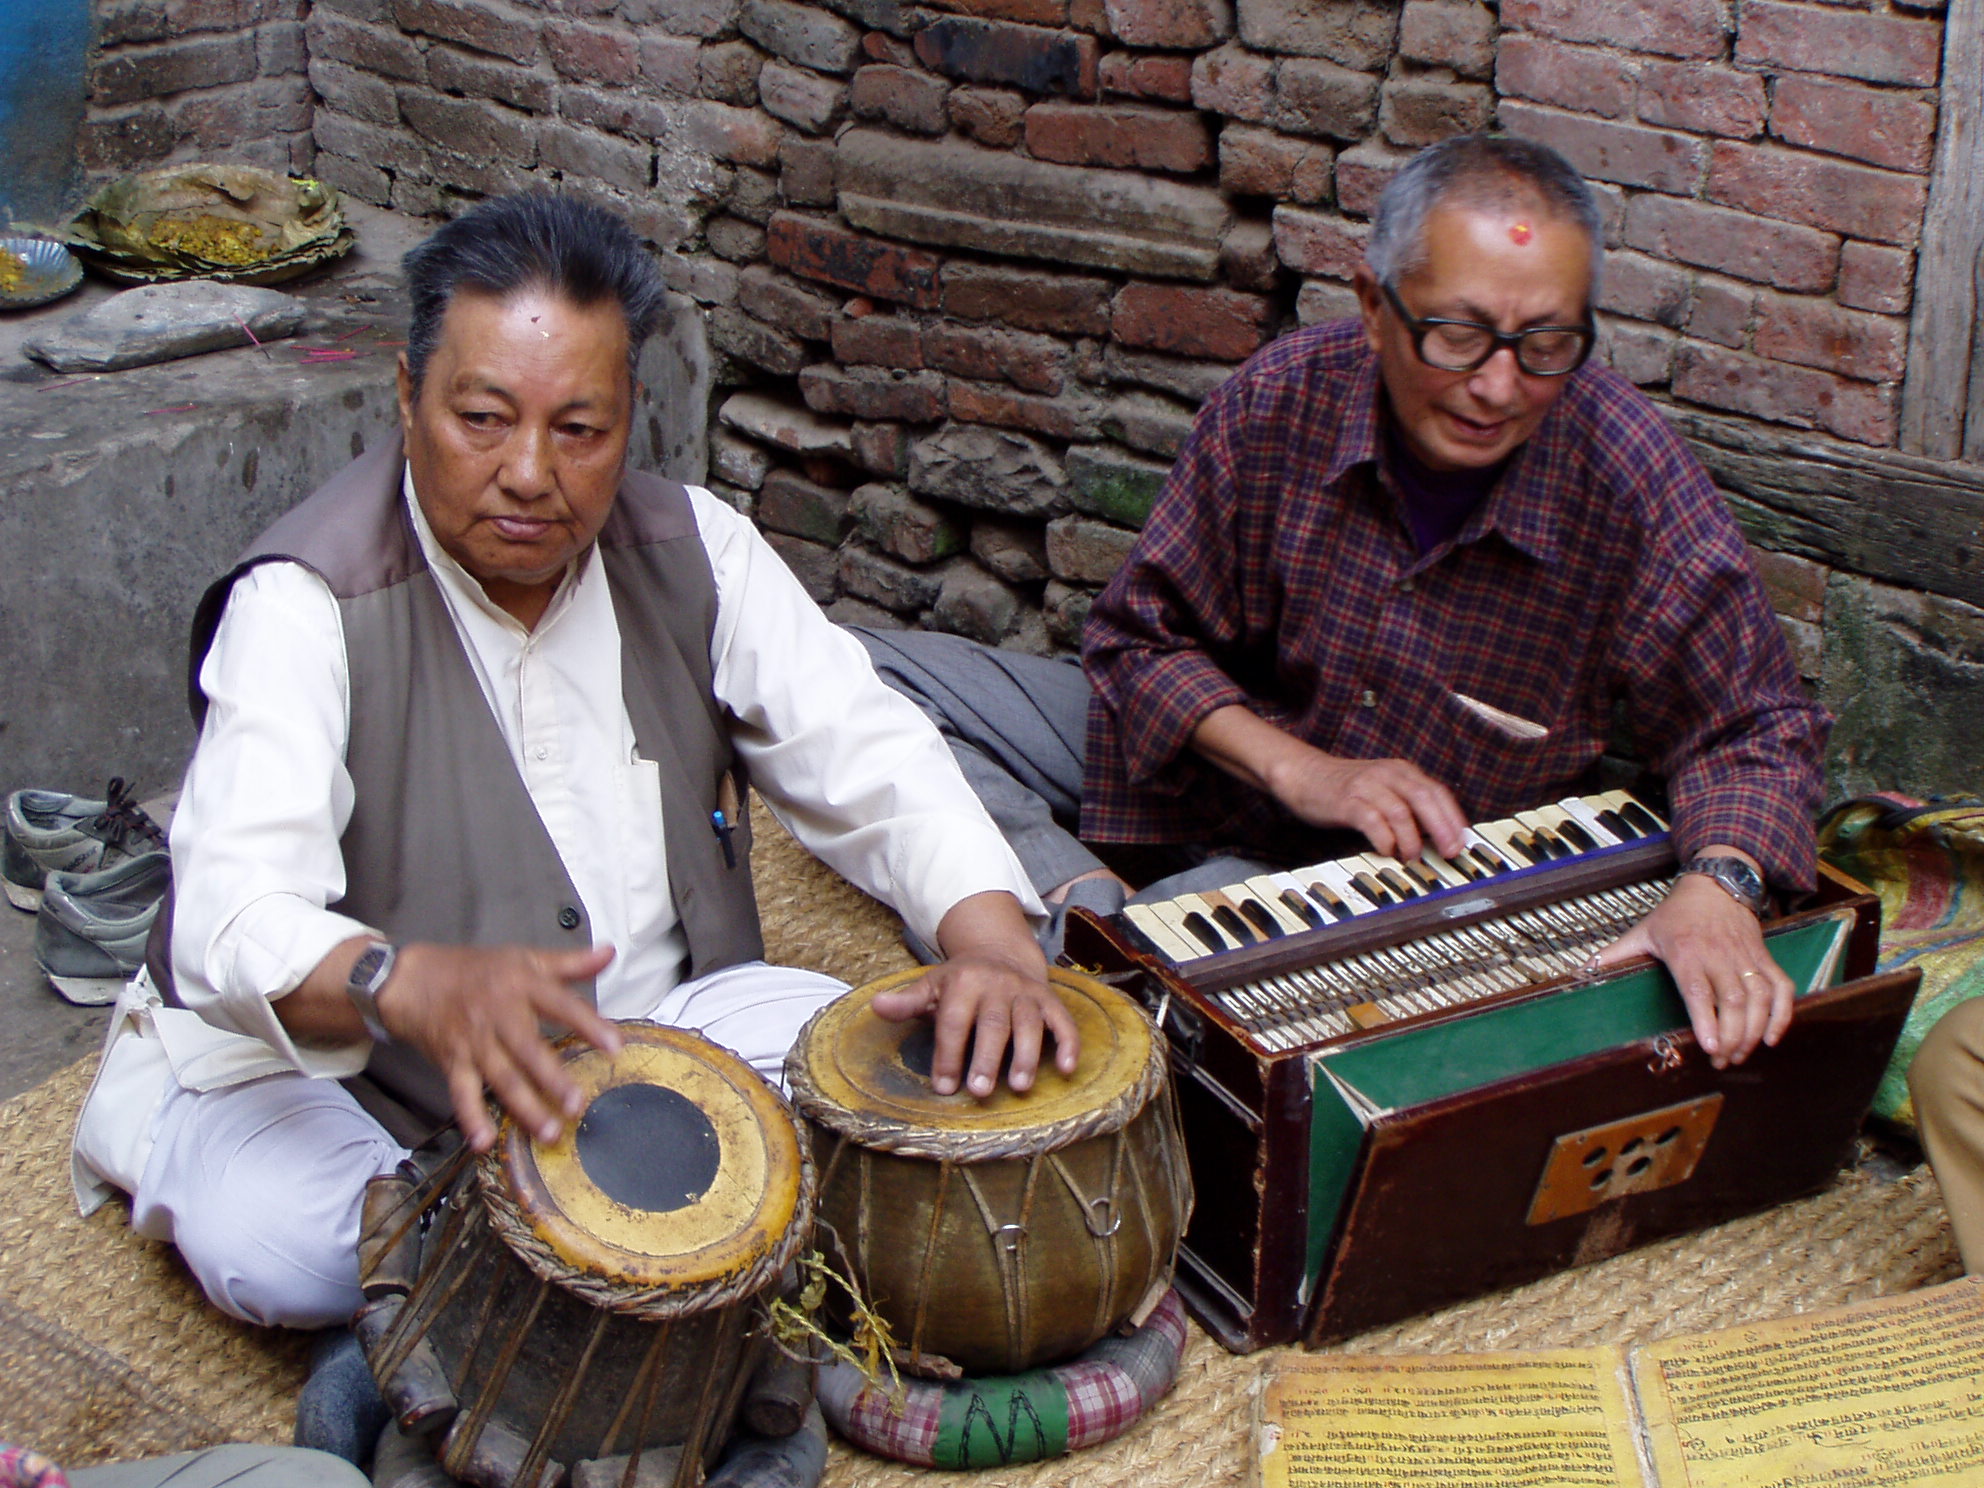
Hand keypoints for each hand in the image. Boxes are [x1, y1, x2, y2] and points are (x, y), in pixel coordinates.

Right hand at [376, 942, 621, 1150]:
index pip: (561, 1005)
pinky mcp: (453, 1061)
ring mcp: (475, 1042)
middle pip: (528, 1050)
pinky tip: (484, 1141)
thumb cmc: (476, 970)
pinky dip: (471, 1117)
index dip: (589, 1024)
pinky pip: (462, 1093)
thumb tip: (609, 953)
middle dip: (552, 1079)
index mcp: (522, 987)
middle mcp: (499, 1016)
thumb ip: (571, 962)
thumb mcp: (525, 958)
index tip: (614, 1046)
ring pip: (502, 1077)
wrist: (414, 979)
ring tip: (549, 1131)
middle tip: (576, 1104)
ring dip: (525, 1107)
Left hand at [869, 890, 1079, 1096]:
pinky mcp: (1049, 1000)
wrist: (1000, 952)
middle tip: (980, 1091)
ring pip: (1029, 1023)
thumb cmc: (960, 982)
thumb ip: (907, 1002)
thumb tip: (875, 1007)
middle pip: (993, 1024)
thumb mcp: (931, 986)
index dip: (947, 1055)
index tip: (943, 1088)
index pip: (954, 1022)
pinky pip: (1063, 1020)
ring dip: (1027, 1055)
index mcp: (964, 983)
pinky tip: (1068, 1068)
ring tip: (1020, 1087)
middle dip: (987, 1058)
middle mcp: (997, 985)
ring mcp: (1026, 992)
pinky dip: (1068, 1043)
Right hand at [1189, 705, 1466, 861]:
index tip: (1463, 842)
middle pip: (1425, 799)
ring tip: (1412, 857)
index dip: (1453, 818)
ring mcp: (1366, 786)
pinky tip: (1386, 851)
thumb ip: (1407, 807)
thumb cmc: (1344, 789)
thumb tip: (1436, 837)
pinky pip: (1373, 821)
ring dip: (1411, 840)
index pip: (1437, 792)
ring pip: (1401, 812)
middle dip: (1442, 828)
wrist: (1303, 774)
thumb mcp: (1382, 790)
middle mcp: (1387, 775)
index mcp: (1401, 771)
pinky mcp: (1347, 801)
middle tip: (1450, 852)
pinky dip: (1385, 839)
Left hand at [1585, 872, 1790, 1068]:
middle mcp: (1719, 955)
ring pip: (1760, 998)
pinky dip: (1783, 1014)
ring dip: (1754, 1031)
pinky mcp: (1765, 957)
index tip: (1709, 1046)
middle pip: (1733, 1001)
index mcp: (1686, 952)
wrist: (1715, 885)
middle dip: (1731, 1037)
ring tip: (1739, 1054)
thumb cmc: (1676, 914)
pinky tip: (1771, 1037)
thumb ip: (1616, 955)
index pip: (1698, 990)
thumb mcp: (1642, 931)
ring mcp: (1746, 957)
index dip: (1706, 1020)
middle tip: (1721, 1061)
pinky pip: (1782, 987)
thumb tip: (1583, 972)